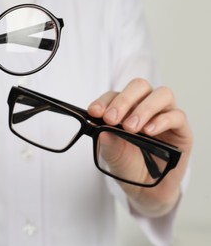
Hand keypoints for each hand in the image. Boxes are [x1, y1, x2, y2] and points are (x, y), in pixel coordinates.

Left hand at [87, 78, 192, 216]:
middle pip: (139, 86)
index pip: (115, 95)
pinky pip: (177, 116)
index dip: (103, 101)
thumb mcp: (112, 155)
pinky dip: (161, 121)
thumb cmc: (127, 165)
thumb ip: (107, 141)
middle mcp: (145, 107)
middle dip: (123, 100)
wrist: (144, 188)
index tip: (93, 112)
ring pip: (162, 94)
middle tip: (111, 118)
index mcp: (125, 108)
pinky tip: (148, 132)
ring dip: (144, 109)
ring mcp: (164, 115)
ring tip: (131, 127)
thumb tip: (101, 129)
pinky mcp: (181, 129)